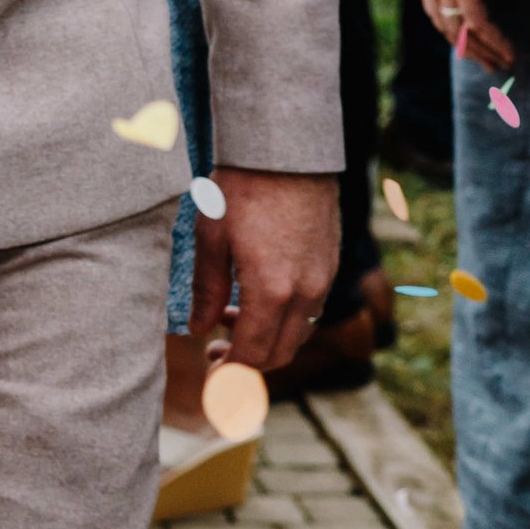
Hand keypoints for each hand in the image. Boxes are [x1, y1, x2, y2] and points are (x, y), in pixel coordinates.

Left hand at [188, 165, 339, 370]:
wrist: (288, 151)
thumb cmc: (242, 188)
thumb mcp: (211, 236)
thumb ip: (206, 290)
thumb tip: (199, 330)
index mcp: (271, 291)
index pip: (253, 355)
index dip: (231, 374)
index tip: (211, 377)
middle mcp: (304, 293)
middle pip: (279, 353)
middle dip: (248, 363)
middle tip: (216, 351)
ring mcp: (323, 280)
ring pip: (297, 333)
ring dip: (266, 339)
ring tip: (229, 317)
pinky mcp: (330, 265)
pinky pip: (310, 310)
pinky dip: (284, 318)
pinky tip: (256, 297)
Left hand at [410, 0, 513, 71]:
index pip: (432, 4)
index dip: (451, 30)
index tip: (470, 48)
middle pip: (442, 20)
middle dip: (466, 47)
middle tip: (488, 65)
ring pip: (459, 26)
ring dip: (482, 50)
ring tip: (502, 64)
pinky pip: (477, 20)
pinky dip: (494, 41)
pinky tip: (509, 54)